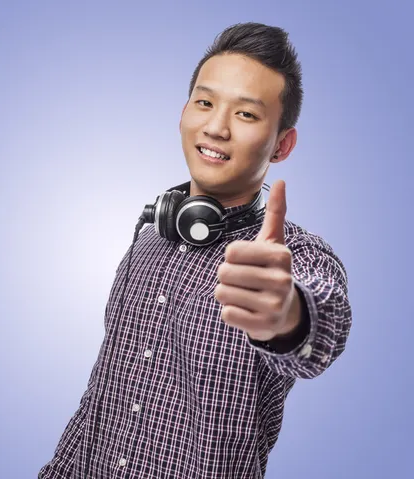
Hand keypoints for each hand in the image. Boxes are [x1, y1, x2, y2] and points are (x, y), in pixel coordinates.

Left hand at [214, 180, 301, 340]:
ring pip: (222, 293)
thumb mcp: (274, 242)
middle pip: (224, 273)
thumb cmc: (272, 270)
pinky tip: (246, 310)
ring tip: (245, 295)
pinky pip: (227, 314)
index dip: (232, 257)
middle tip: (244, 281)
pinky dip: (230, 313)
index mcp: (281, 256)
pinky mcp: (264, 326)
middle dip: (227, 277)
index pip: (231, 251)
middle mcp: (281, 280)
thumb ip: (276, 212)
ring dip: (227, 294)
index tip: (247, 262)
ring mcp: (274, 305)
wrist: (285, 311)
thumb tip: (282, 181)